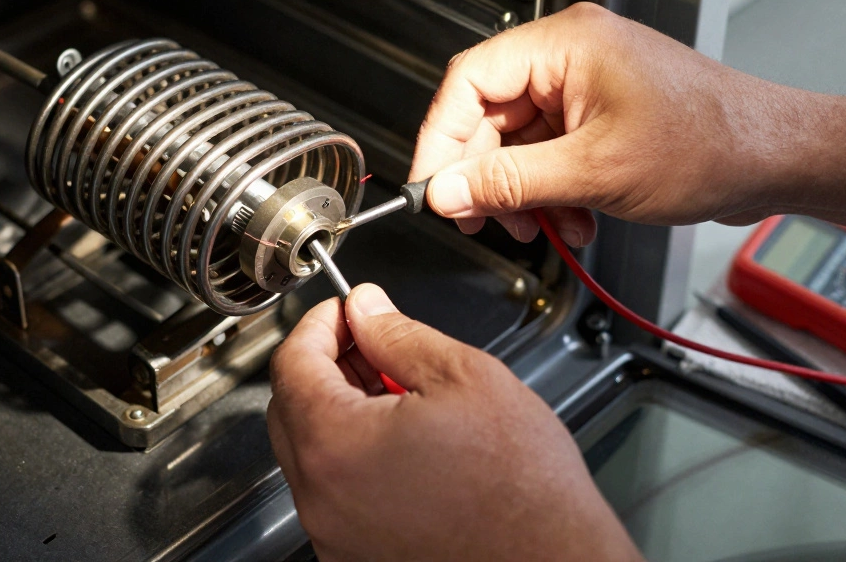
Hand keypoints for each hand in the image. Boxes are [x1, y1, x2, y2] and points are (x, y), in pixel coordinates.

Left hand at [267, 284, 641, 561]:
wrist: (554, 561)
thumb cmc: (523, 487)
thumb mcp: (464, 377)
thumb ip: (398, 334)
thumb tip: (367, 310)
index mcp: (336, 444)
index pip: (291, 362)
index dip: (320, 324)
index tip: (346, 310)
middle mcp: (322, 498)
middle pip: (291, 408)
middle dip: (328, 366)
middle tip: (375, 345)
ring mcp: (335, 534)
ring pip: (314, 453)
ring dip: (343, 413)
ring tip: (404, 397)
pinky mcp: (355, 556)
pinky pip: (336, 493)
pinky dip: (357, 459)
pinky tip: (408, 445)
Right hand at [410, 2, 802, 244]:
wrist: (776, 160)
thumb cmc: (712, 144)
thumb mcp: (595, 172)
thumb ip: (511, 182)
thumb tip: (448, 190)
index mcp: (564, 45)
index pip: (468, 81)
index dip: (440, 139)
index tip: (432, 186)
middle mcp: (571, 57)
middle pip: (490, 116)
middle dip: (488, 177)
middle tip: (483, 219)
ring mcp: (586, 86)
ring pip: (520, 143)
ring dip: (525, 193)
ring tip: (544, 227)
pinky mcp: (601, 114)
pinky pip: (551, 153)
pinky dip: (553, 191)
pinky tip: (575, 220)